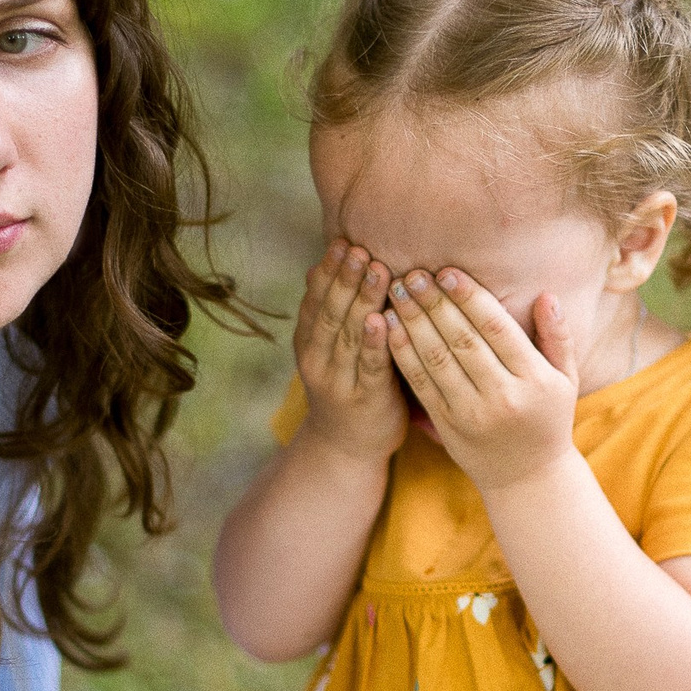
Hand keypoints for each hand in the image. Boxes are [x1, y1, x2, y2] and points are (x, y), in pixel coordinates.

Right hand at [294, 241, 406, 462]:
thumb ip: (328, 311)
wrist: (345, 448)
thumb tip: (316, 266)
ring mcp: (339, 381)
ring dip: (362, 300)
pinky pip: (370, 367)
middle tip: (360, 248)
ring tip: (375, 270)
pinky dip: (374, 342)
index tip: (342, 242)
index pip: (315, 300)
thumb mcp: (328, 348)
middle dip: (345, 278)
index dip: (328, 271)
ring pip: (348, 335)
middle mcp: (318, 359)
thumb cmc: (345, 387)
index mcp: (308, 342)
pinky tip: (382, 319)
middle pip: (331, 312)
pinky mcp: (365, 399)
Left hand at [384, 268, 578, 491]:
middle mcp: (502, 396)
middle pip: (462, 340)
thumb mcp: (566, 379)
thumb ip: (559, 336)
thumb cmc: (548, 420)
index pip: (497, 329)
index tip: (447, 272)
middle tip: (414, 273)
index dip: (469, 298)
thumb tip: (546, 295)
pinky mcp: (448, 426)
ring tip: (397, 292)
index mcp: (534, 380)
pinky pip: (421, 385)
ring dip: (412, 322)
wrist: (527, 479)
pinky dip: (403, 354)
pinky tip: (389, 328)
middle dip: (435, 303)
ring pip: (437, 360)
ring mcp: (472, 413)